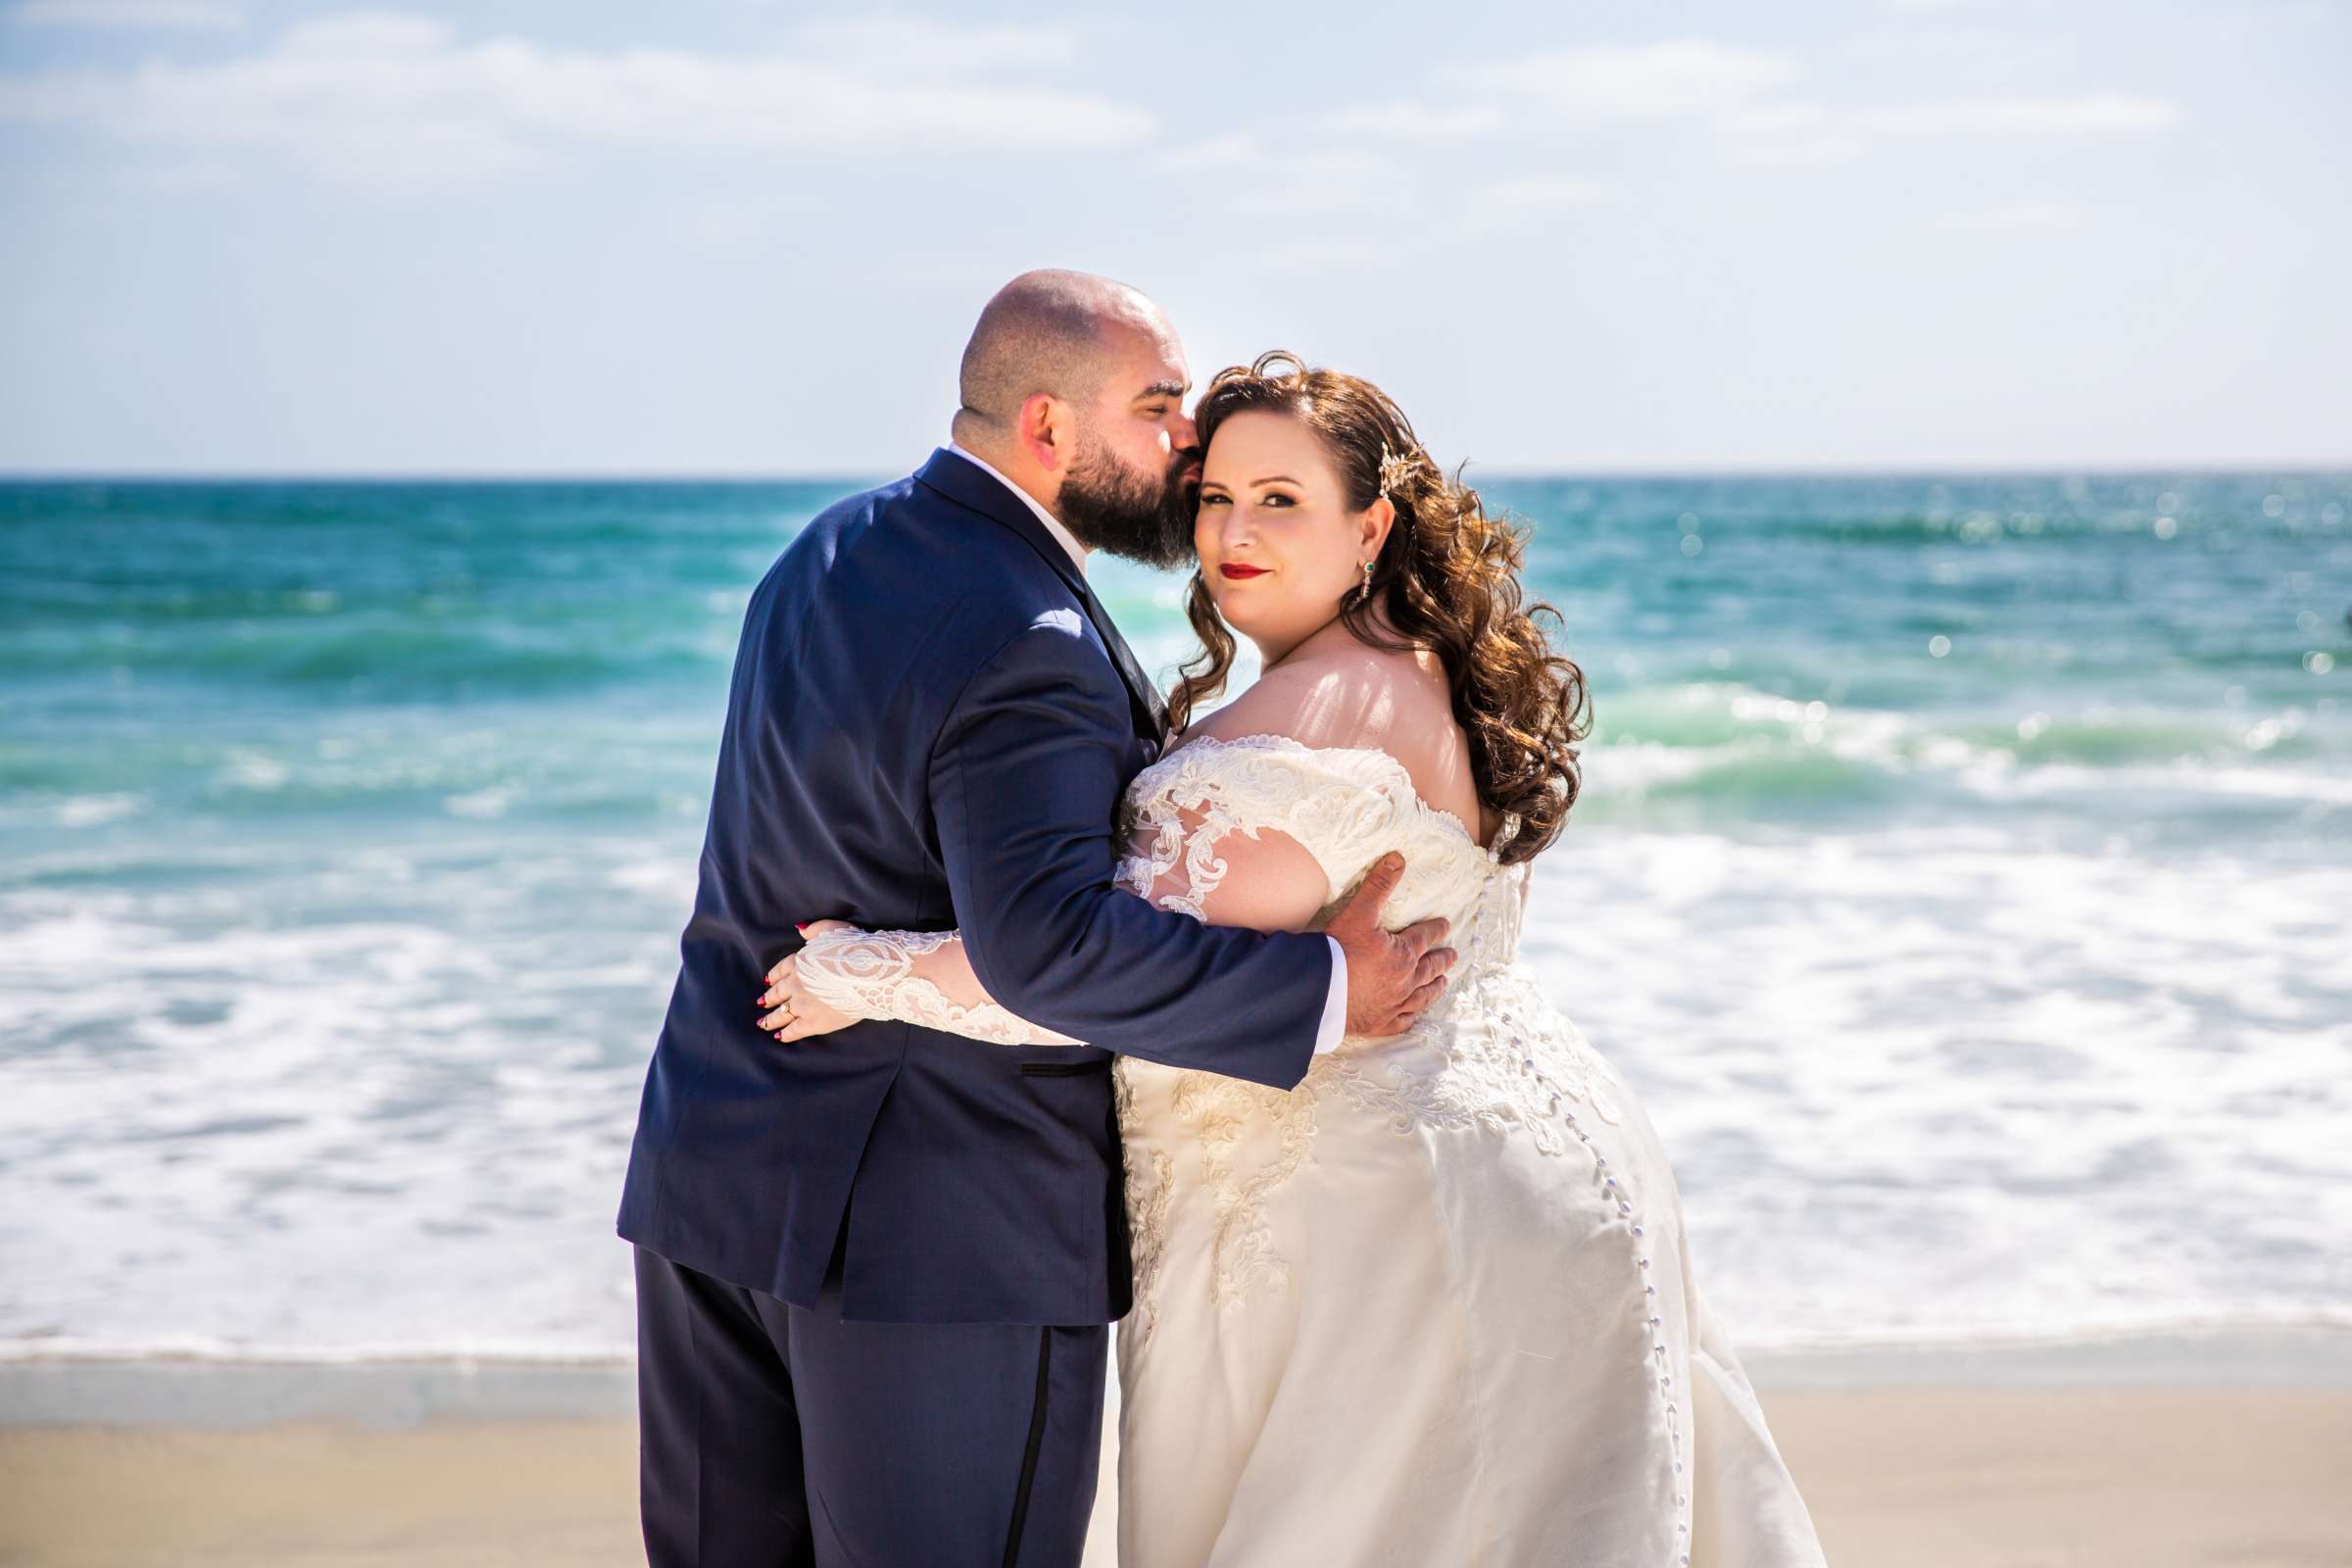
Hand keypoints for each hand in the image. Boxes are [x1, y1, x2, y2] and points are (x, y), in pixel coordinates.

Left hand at [757, 920, 859, 1042]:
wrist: (868, 974)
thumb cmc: (854, 949)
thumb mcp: (833, 929)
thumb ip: (814, 929)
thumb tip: (800, 929)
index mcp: (799, 962)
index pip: (780, 971)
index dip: (773, 977)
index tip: (768, 981)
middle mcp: (796, 984)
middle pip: (777, 993)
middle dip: (768, 999)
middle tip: (761, 1003)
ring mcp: (803, 1004)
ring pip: (781, 1014)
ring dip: (771, 1020)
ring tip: (763, 1024)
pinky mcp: (813, 1022)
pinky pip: (794, 1030)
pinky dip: (786, 1034)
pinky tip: (780, 1037)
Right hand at [1324, 852, 1455, 1036]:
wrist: (1321, 992)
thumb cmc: (1340, 951)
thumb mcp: (1360, 913)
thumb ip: (1379, 885)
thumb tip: (1398, 858)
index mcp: (1404, 953)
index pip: (1426, 937)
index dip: (1437, 930)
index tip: (1446, 926)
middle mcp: (1405, 980)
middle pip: (1430, 968)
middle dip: (1443, 960)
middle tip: (1453, 956)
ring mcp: (1394, 1004)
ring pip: (1422, 996)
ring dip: (1434, 988)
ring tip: (1443, 983)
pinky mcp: (1380, 1023)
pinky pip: (1402, 1021)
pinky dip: (1411, 1017)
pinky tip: (1414, 1016)